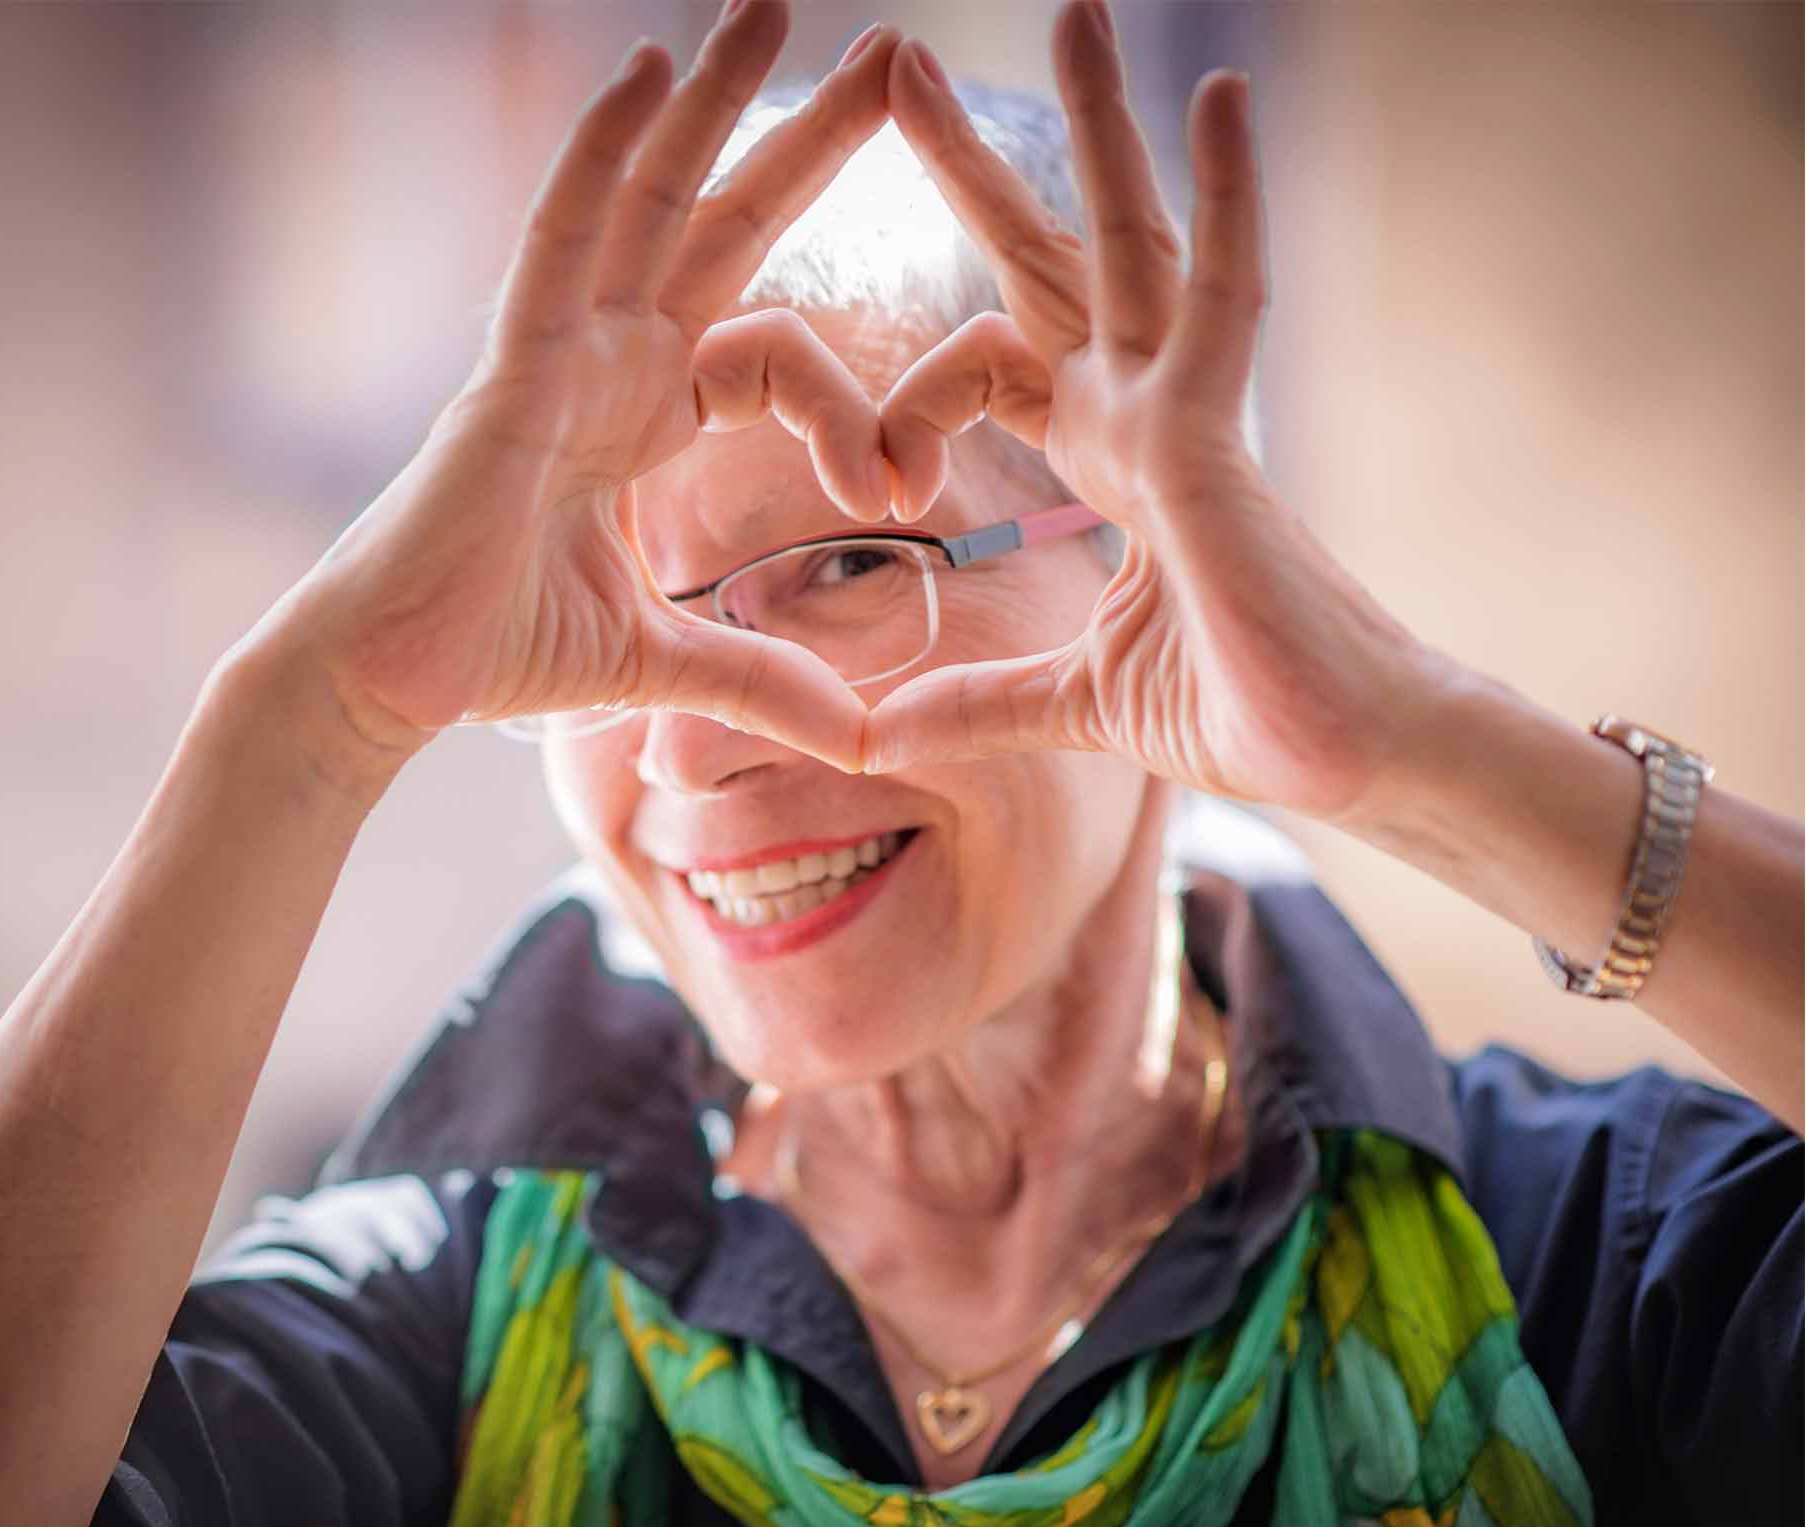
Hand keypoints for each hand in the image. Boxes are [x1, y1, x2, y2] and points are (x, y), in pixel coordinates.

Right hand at [245, 4, 897, 777]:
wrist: (392, 685)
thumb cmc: (500, 652)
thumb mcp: (666, 660)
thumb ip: (762, 678)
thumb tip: (860, 733)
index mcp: (646, 416)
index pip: (775, 352)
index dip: (851, 406)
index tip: (905, 486)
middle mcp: (608, 362)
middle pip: (723, 225)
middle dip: (804, 142)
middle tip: (890, 53)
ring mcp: (557, 352)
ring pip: (647, 201)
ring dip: (710, 102)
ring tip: (773, 5)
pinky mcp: (510, 370)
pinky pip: (560, 239)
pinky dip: (602, 156)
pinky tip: (648, 71)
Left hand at [864, 2, 1449, 821]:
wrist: (1346, 762)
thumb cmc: (1240, 714)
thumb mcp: (1069, 701)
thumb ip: (973, 702)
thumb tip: (869, 738)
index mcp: (1110, 464)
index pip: (995, 368)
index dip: (912, 400)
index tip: (874, 482)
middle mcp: (1145, 419)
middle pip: (1049, 266)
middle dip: (978, 172)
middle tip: (906, 67)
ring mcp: (1187, 419)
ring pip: (1134, 244)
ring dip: (1099, 130)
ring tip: (1076, 11)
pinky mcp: (1224, 444)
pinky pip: (1225, 297)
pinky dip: (1225, 199)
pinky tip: (1214, 92)